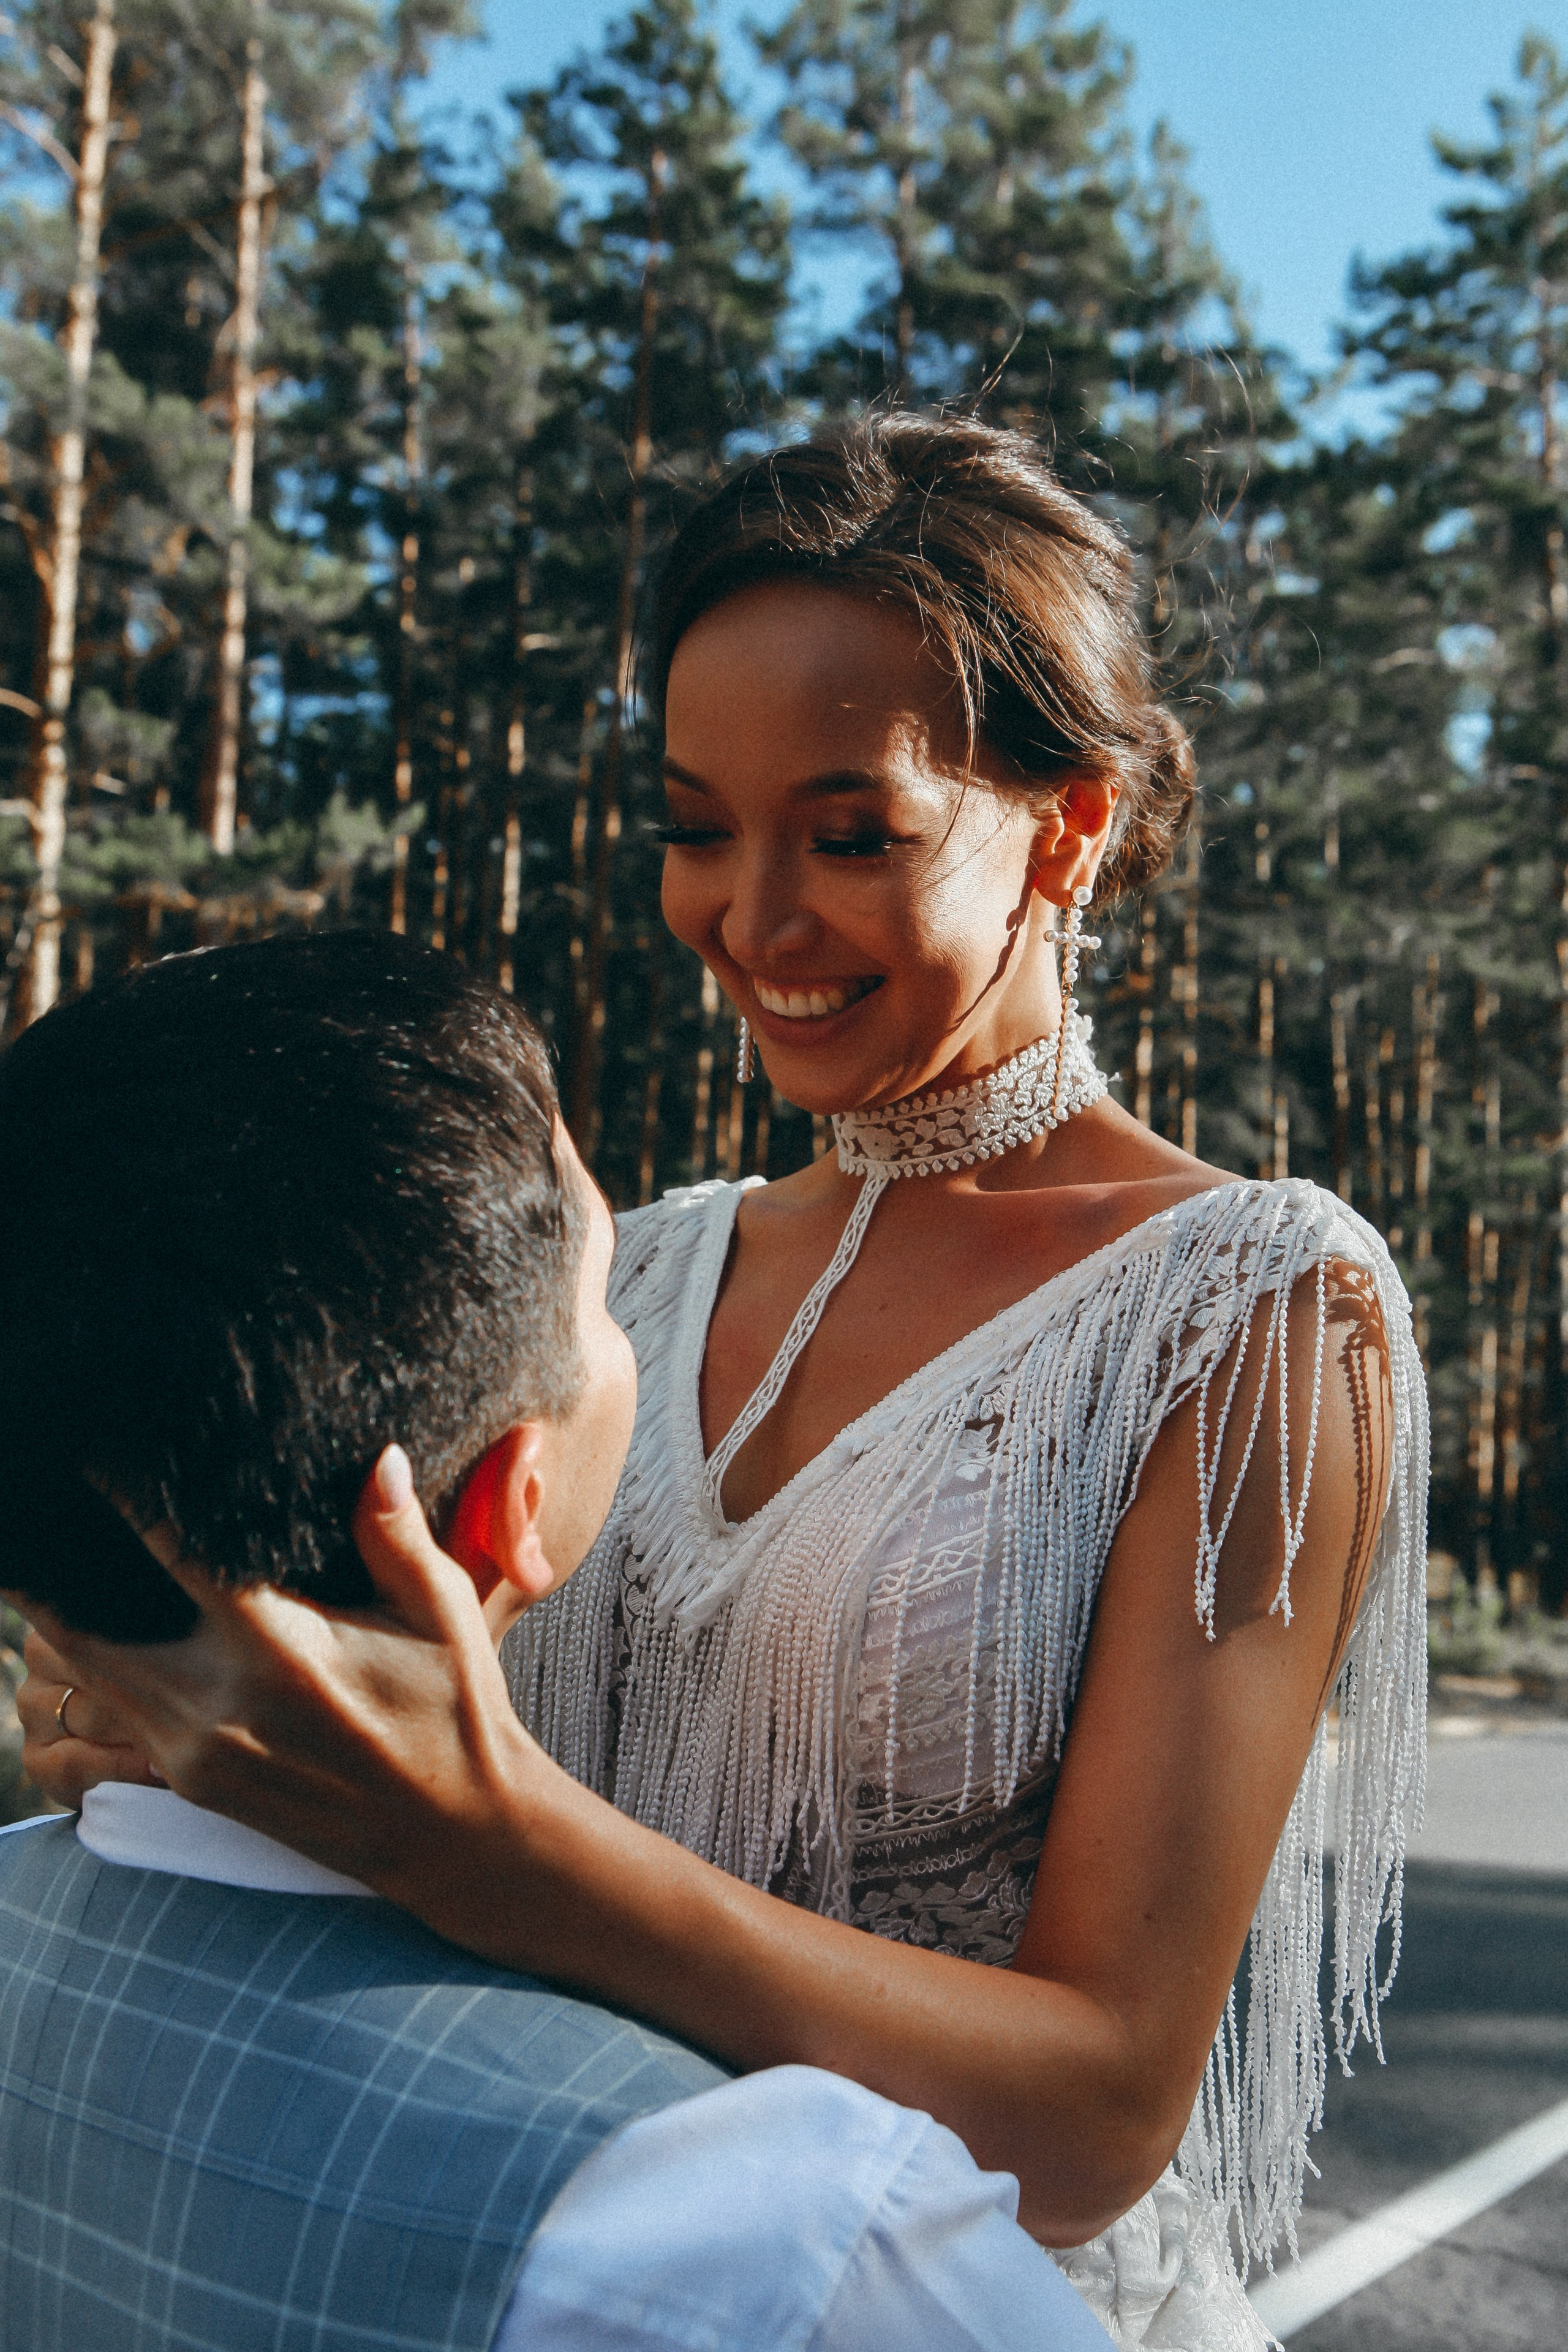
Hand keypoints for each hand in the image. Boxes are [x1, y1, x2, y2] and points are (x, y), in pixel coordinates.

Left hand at [20, 1448, 553, 1921]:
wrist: (454, 1835)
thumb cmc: (455, 1711)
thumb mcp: (443, 1612)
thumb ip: (394, 1532)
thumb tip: (378, 1453)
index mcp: (282, 1647)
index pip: (174, 1555)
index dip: (128, 1504)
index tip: (103, 1460)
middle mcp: (223, 1702)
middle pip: (91, 1626)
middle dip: (59, 1575)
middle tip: (49, 1513)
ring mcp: (198, 1753)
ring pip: (93, 1673)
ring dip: (66, 1622)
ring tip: (58, 1570)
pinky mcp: (195, 1784)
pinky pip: (120, 1714)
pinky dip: (102, 1668)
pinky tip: (102, 1633)